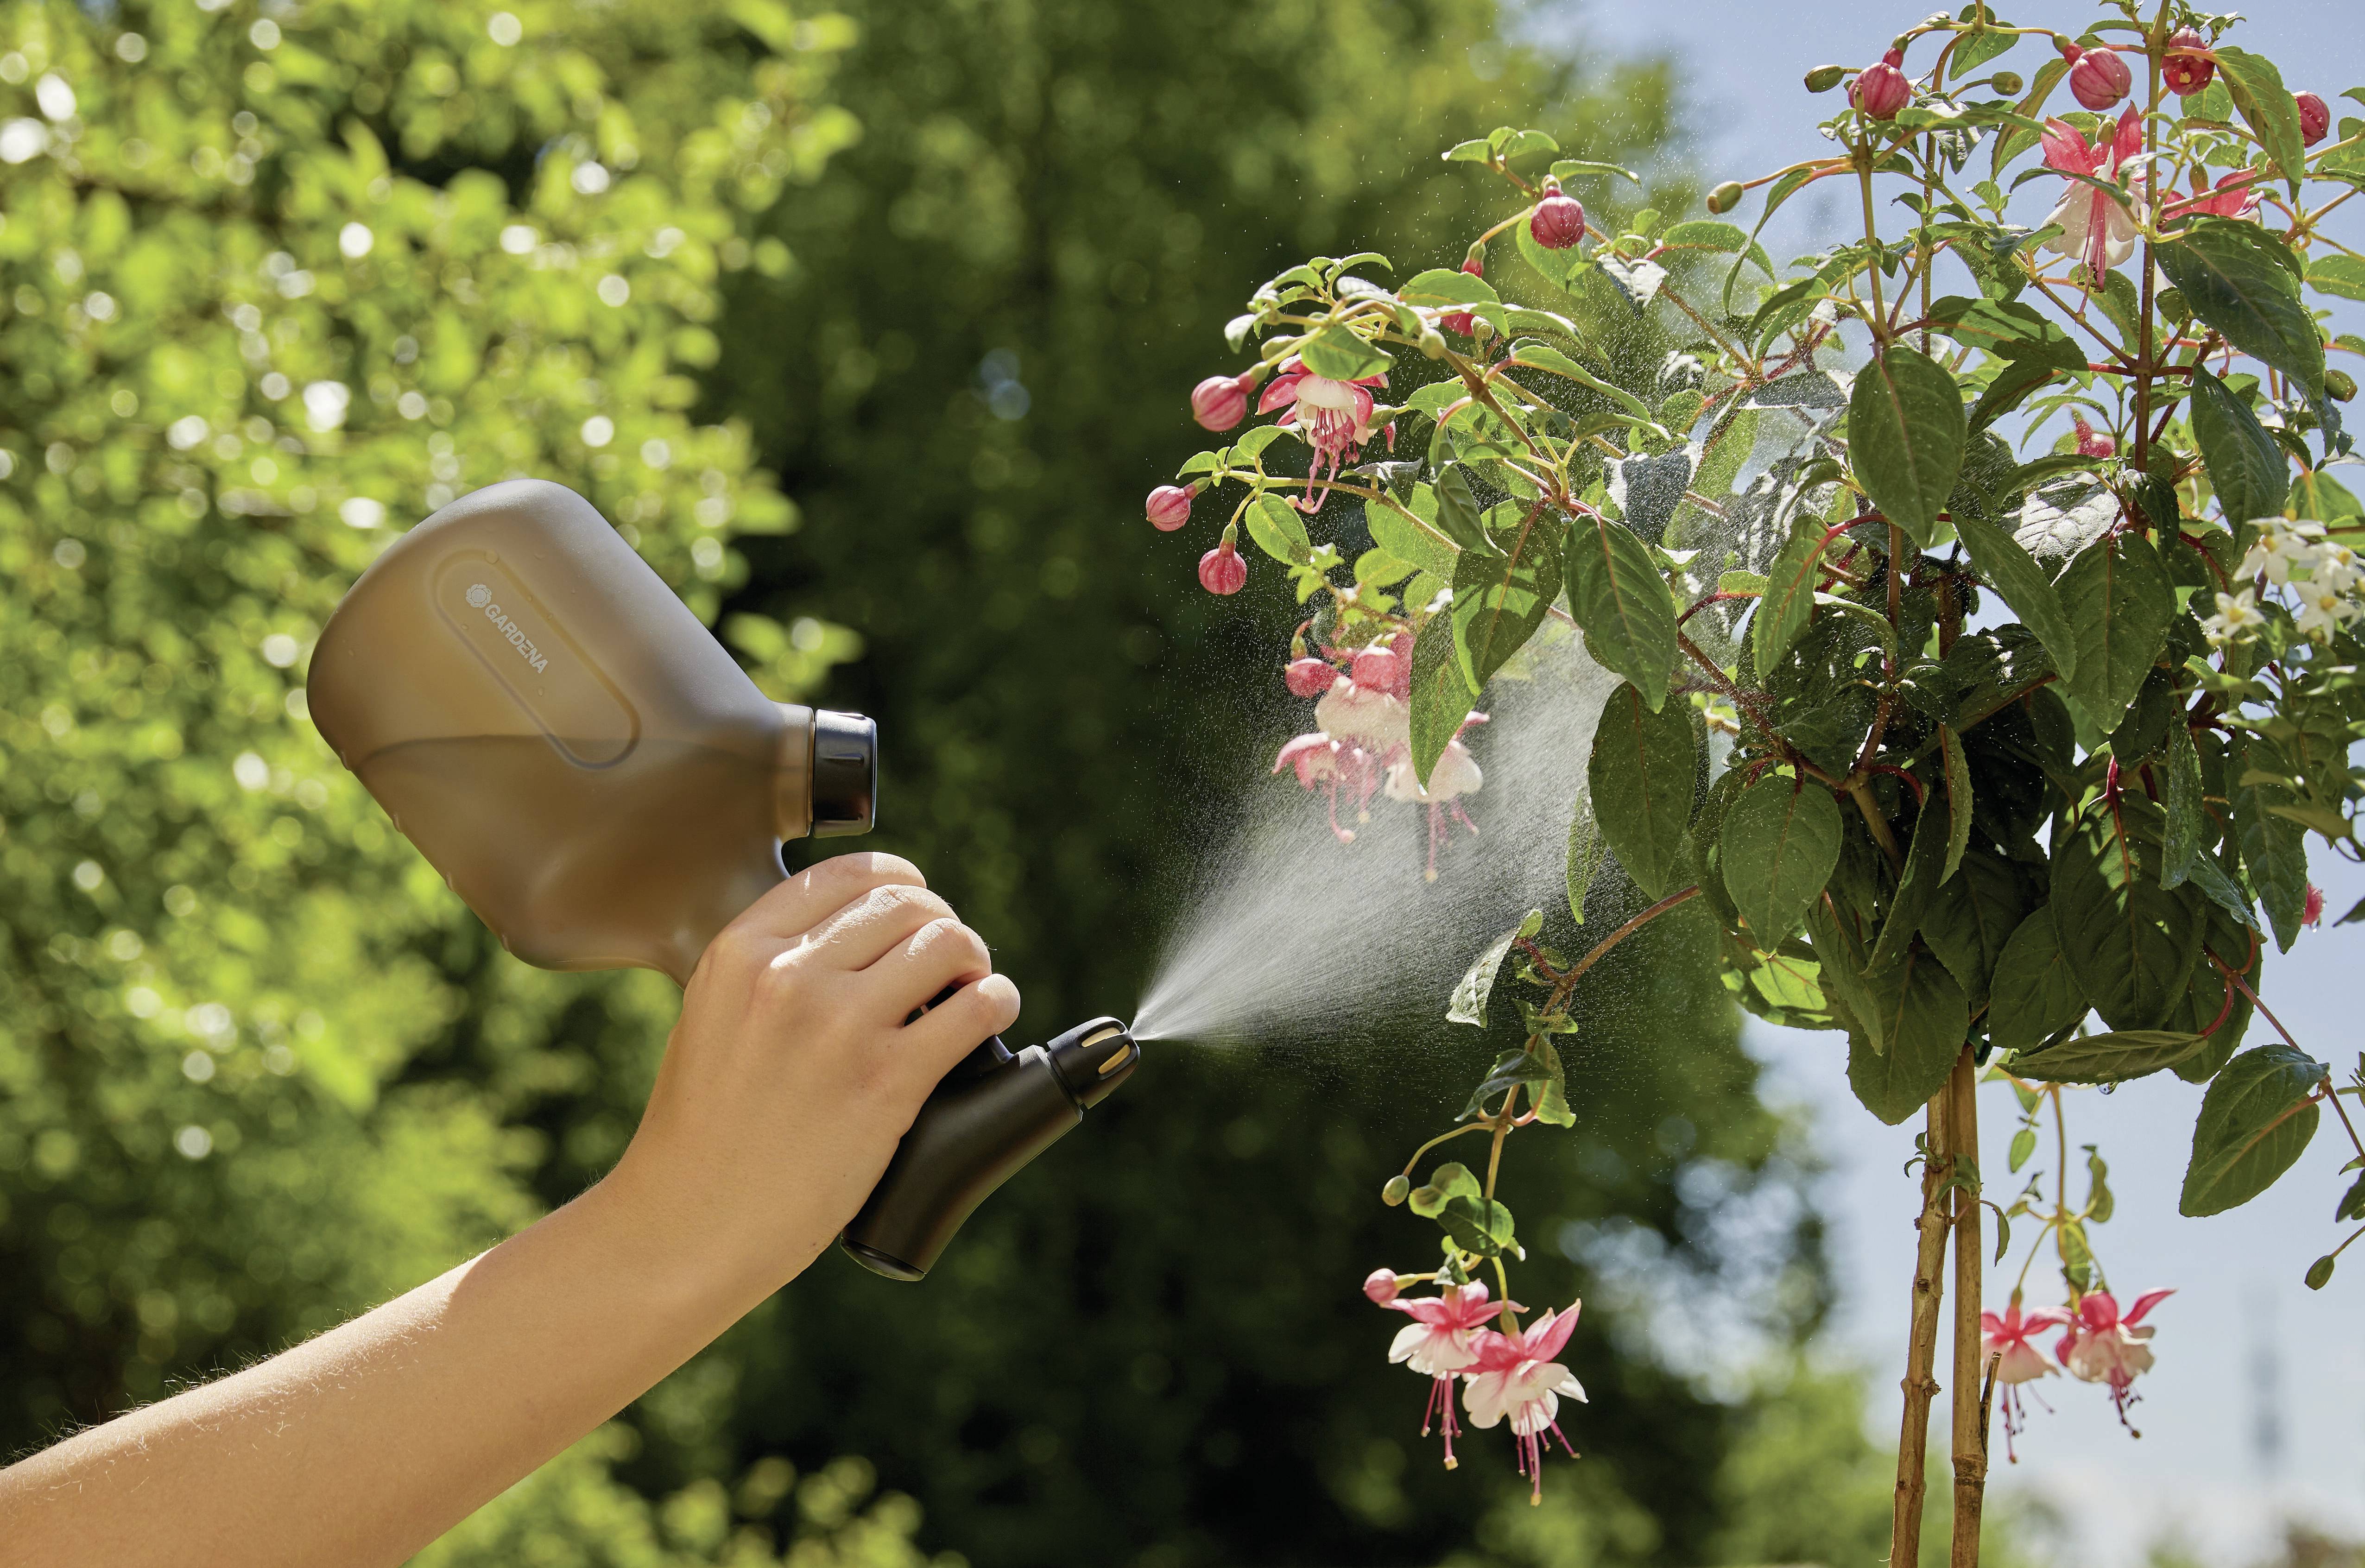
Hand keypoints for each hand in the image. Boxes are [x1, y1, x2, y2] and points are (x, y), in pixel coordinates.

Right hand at [604, 851, 1020, 1300]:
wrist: (687, 1222)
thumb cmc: (703, 1132)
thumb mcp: (713, 1016)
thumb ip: (772, 970)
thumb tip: (858, 941)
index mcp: (741, 951)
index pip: (848, 875)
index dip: (902, 883)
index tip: (919, 906)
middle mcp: (789, 976)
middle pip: (906, 904)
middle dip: (941, 923)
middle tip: (950, 961)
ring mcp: (838, 1027)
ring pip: (947, 943)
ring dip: (974, 959)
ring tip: (972, 987)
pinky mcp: (885, 1082)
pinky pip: (975, 1009)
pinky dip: (998, 1001)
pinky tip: (994, 1011)